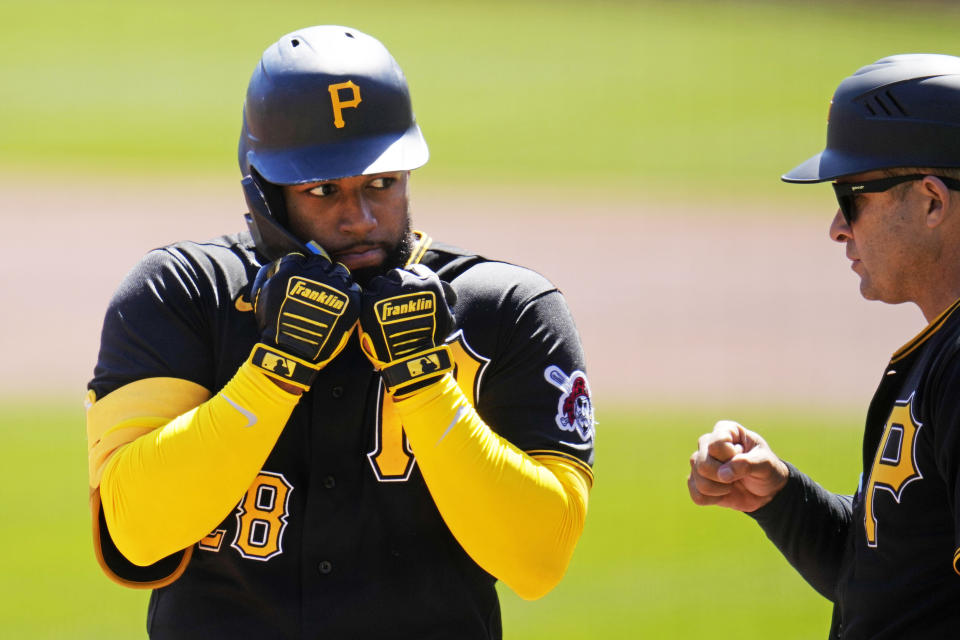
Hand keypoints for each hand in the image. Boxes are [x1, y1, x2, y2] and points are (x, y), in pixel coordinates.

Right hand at [248, 252, 360, 389]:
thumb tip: (282, 262)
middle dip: (318, 273)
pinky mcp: (350, 300)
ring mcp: (334, 286)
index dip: (301, 269)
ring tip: (330, 295)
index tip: (302, 280)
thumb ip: (270, 273)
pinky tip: (340, 304)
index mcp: (292, 269)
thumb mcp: (262, 295)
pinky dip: (348, 293)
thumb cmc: (274, 326)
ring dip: (335, 280)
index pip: (301, 258)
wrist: (293, 352)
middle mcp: (315, 274)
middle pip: (322, 263)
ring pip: (340, 272)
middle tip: (316, 289)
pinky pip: (353, 287)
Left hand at [357, 264, 455, 397]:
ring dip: (381, 292)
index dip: (412, 280)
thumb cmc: (431, 340)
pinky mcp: (370, 301)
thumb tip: (446, 294)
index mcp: (429, 283)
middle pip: (397, 275)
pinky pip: (368, 294)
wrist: (411, 359)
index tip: (408, 289)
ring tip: (382, 309)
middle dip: (396, 286)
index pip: (417, 271)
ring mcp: (388, 290)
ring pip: (380, 282)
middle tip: (394, 301)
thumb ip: (446, 300)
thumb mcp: (448, 317)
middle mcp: (408, 282)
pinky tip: (373, 314)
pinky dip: (370, 303)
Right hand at [687, 420, 788, 512]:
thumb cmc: (767, 469)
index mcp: (725, 430)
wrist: (768, 491)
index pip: (715, 444)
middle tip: (739, 476)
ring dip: (719, 489)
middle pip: (702, 462)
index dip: (730, 456)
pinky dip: (713, 499)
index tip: (744, 455)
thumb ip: (746, 464)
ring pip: (697, 479)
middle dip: (723, 476)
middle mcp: (708, 444)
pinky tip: (723, 493)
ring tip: (732, 484)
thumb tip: (722, 475)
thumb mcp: (765, 463)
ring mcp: (700, 462)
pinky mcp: (697, 481)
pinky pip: (696, 495)